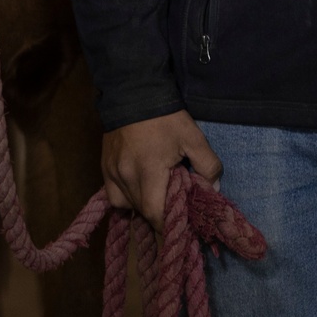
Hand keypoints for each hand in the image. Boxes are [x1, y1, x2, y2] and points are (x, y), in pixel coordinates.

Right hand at [102, 110, 222, 230]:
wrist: (133, 92)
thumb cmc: (165, 117)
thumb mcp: (193, 137)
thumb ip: (207, 165)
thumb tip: (213, 188)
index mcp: (149, 173)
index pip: (156, 215)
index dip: (170, 223)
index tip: (182, 221)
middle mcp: (126, 178)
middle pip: (142, 212)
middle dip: (159, 214)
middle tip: (174, 205)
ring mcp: (112, 173)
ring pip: (126, 205)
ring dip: (142, 205)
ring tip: (156, 194)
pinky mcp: (104, 167)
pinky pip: (113, 195)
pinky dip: (126, 197)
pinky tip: (137, 187)